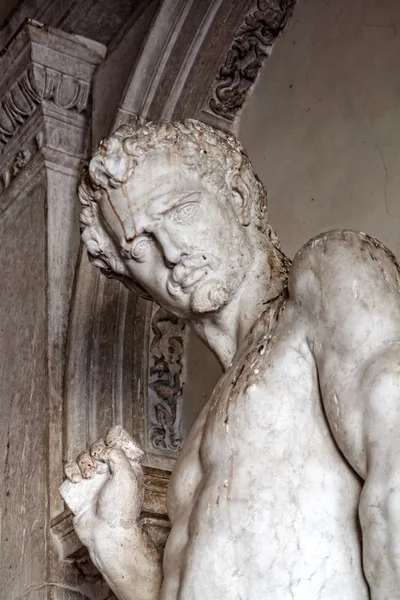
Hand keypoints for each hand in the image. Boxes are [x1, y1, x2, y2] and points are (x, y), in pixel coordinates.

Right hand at [60, 426, 144, 551]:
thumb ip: (117, 455)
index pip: (116, 442)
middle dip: (94, 452)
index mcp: (125, 466)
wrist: (106, 534)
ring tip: (87, 477)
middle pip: (96, 447)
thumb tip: (103, 449)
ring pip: (82, 457)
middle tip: (98, 466)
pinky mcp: (78, 489)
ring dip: (82, 462)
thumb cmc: (121, 509)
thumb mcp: (127, 477)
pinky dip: (70, 470)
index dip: (111, 439)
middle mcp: (109, 471)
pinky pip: (70, 470)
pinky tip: (77, 480)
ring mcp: (93, 480)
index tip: (108, 443)